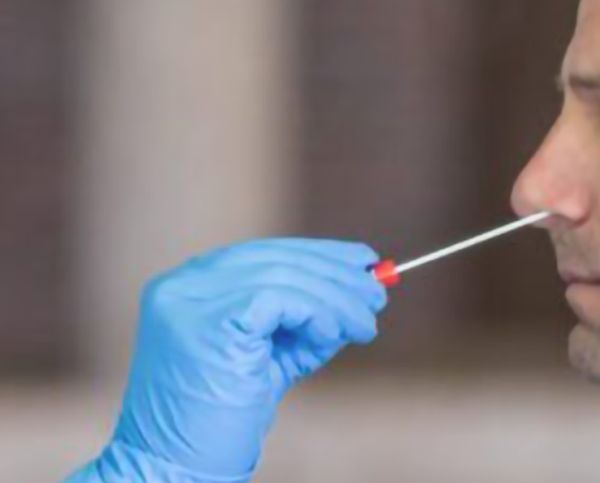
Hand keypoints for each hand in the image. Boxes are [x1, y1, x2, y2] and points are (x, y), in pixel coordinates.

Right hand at [91, 239, 386, 481]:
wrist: (177, 469)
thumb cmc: (223, 417)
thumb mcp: (270, 354)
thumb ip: (304, 318)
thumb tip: (358, 288)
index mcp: (192, 286)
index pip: (264, 254)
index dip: (317, 253)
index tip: (360, 260)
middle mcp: (185, 284)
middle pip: (275, 258)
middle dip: (334, 272)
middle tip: (376, 292)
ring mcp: (190, 299)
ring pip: (283, 275)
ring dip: (336, 297)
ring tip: (366, 322)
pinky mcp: (207, 321)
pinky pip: (278, 298)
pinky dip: (316, 312)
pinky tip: (333, 334)